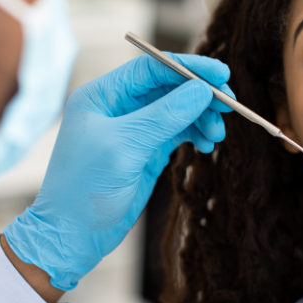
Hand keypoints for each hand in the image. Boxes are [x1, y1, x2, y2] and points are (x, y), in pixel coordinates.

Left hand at [4, 53, 232, 289]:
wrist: (73, 235)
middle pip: (169, 87)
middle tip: (229, 107)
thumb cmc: (85, 189)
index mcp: (103, 95)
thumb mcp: (126, 147)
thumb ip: (165, 116)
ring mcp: (134, 128)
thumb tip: (202, 90)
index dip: (189, 67)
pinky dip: (196, 134)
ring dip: (201, 117)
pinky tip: (207, 144)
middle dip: (200, 95)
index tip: (222, 74)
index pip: (152, 68)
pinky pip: (179, 131)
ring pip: (178, 110)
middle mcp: (119, 106)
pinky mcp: (147, 149)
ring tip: (217, 135)